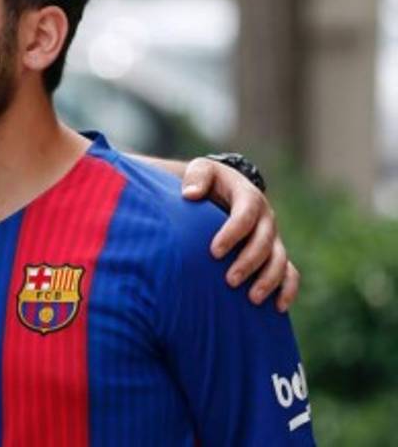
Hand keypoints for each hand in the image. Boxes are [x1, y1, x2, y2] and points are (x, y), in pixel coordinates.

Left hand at [181, 157, 299, 311]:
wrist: (222, 189)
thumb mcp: (202, 171)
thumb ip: (197, 177)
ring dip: (268, 280)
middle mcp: (265, 217)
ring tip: (252, 298)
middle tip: (229, 280)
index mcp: (248, 196)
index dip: (232, 234)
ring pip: (280, 260)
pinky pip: (290, 272)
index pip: (245, 215)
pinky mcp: (275, 253)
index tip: (214, 253)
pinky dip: (287, 289)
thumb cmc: (207, 183)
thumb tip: (190, 194)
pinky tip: (278, 308)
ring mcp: (273, 237)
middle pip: (265, 241)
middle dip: (249, 262)